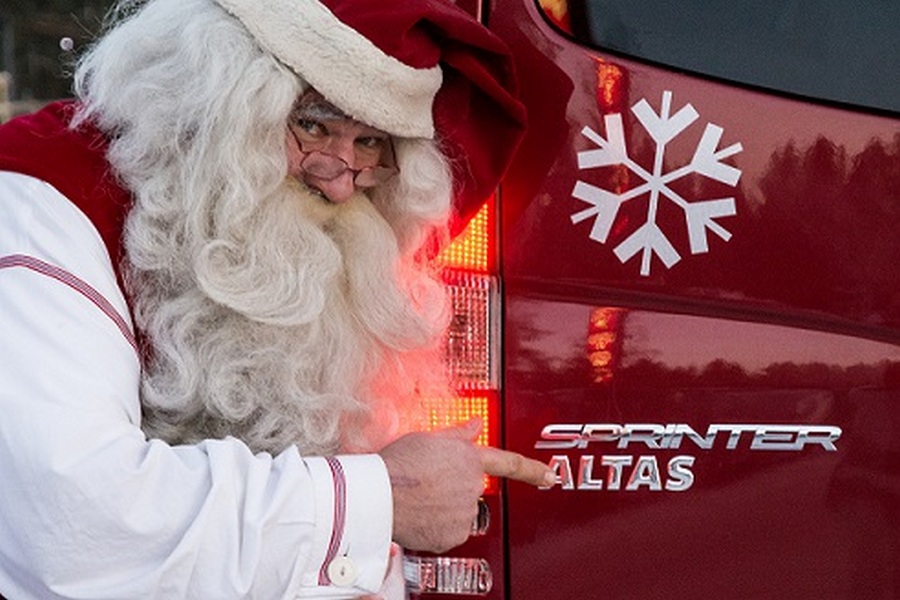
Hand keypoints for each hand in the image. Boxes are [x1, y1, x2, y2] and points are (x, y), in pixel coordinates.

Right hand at [379, 420, 552, 552]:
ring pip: (459, 512)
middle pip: (470, 489)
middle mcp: (472, 486)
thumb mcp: (428, 438)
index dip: (532, 470)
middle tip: (426, 484)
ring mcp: (465, 512)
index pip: (508, 464)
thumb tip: (476, 423)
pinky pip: (449, 531)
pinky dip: (436, 527)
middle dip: (452, 487)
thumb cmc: (397, 464)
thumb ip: (458, 434)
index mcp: (469, 458)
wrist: (379, 494)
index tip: (549, 476)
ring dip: (443, 507)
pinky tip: (419, 515)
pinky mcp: (453, 535)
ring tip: (418, 498)